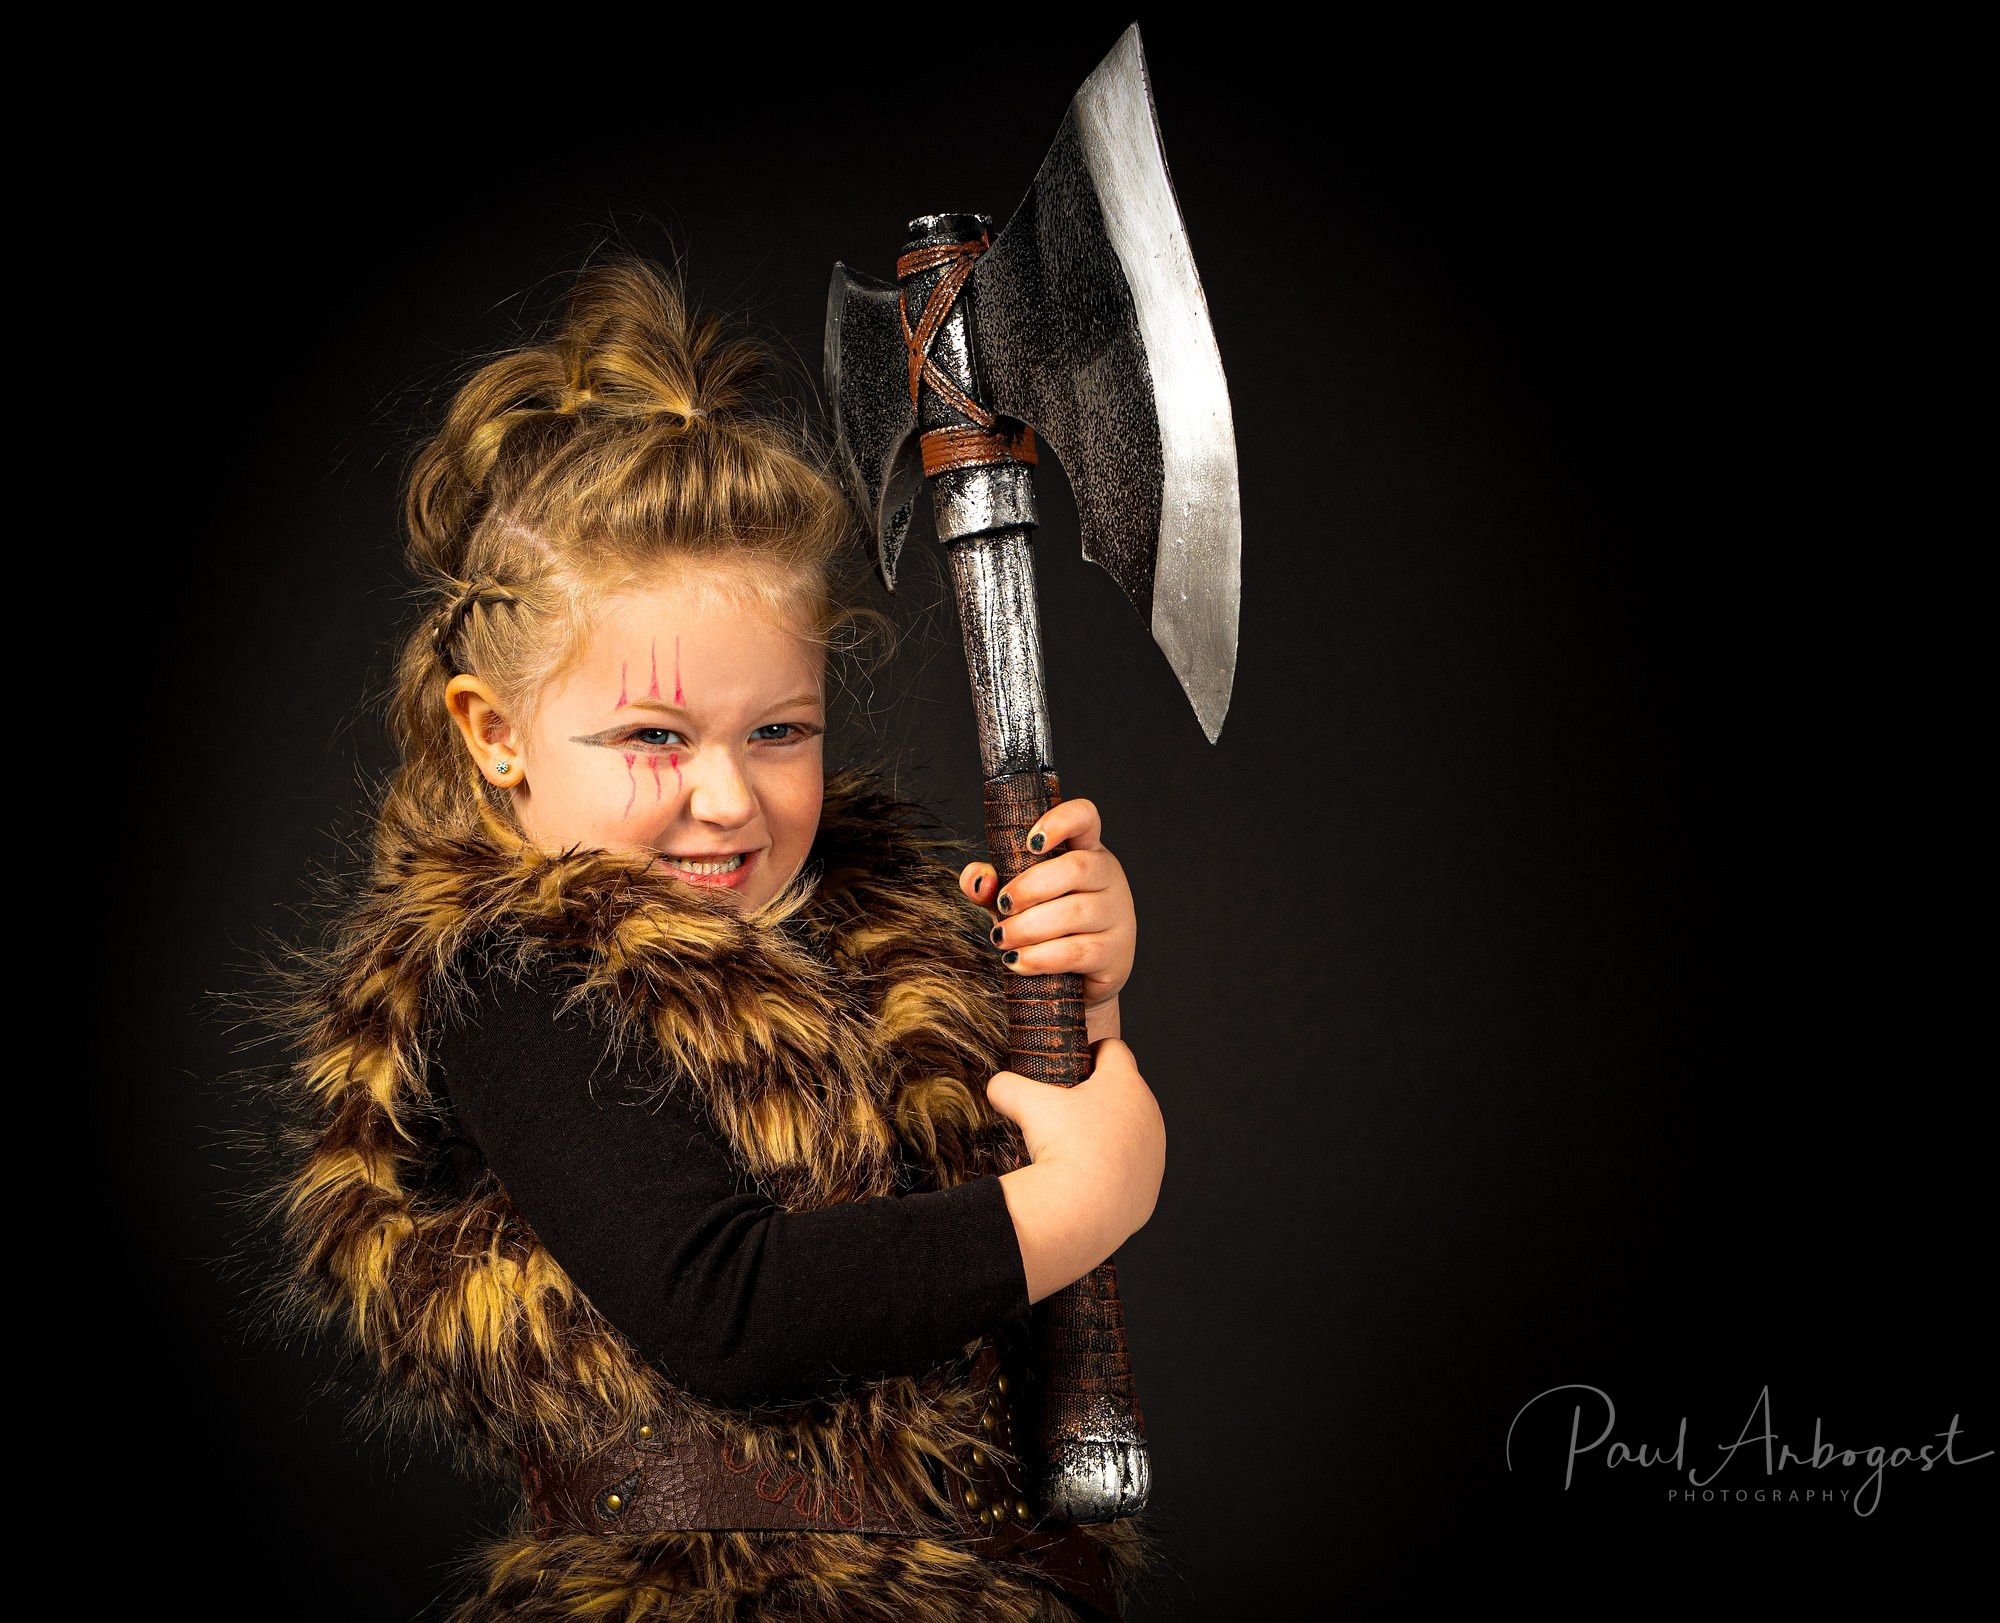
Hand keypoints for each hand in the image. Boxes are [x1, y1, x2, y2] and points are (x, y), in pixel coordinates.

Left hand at [959, 796, 1136, 1024]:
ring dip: (1029, 927)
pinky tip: (1017, 961)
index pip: (1084, 817)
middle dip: (1030, 887)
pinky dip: (1041, 957)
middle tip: (1002, 905)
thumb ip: (993, 883)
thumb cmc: (1044, 927)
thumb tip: (978, 879)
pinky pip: (1077, 951)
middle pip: (1076, 868)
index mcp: (1085, 849)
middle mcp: (1107, 876)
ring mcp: (1117, 914)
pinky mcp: (1115, 953)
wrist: (1076, 981)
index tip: (1030, 842)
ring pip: (1074, 913)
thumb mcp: (1016, 899)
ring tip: (1001, 938)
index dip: (1061, 820)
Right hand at [987, 1038, 1165, 1298]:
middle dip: (1098, 1098)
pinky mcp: (1149, 1187)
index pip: (1113, 1050)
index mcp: (1124, 1084)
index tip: (1075, 1062)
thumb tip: (995, 1086)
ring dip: (1108, 1136)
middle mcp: (1148, 1114)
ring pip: (1131, 1134)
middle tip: (1067, 1110)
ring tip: (1075, 1149)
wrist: (1081, 1212)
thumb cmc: (1062, 1147)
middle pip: (1124, 1094)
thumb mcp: (1027, 1106)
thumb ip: (1008, 1086)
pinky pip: (1131, 1171)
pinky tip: (1088, 1181)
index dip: (1092, 1050)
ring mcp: (1153, 1153)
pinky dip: (1113, 1171)